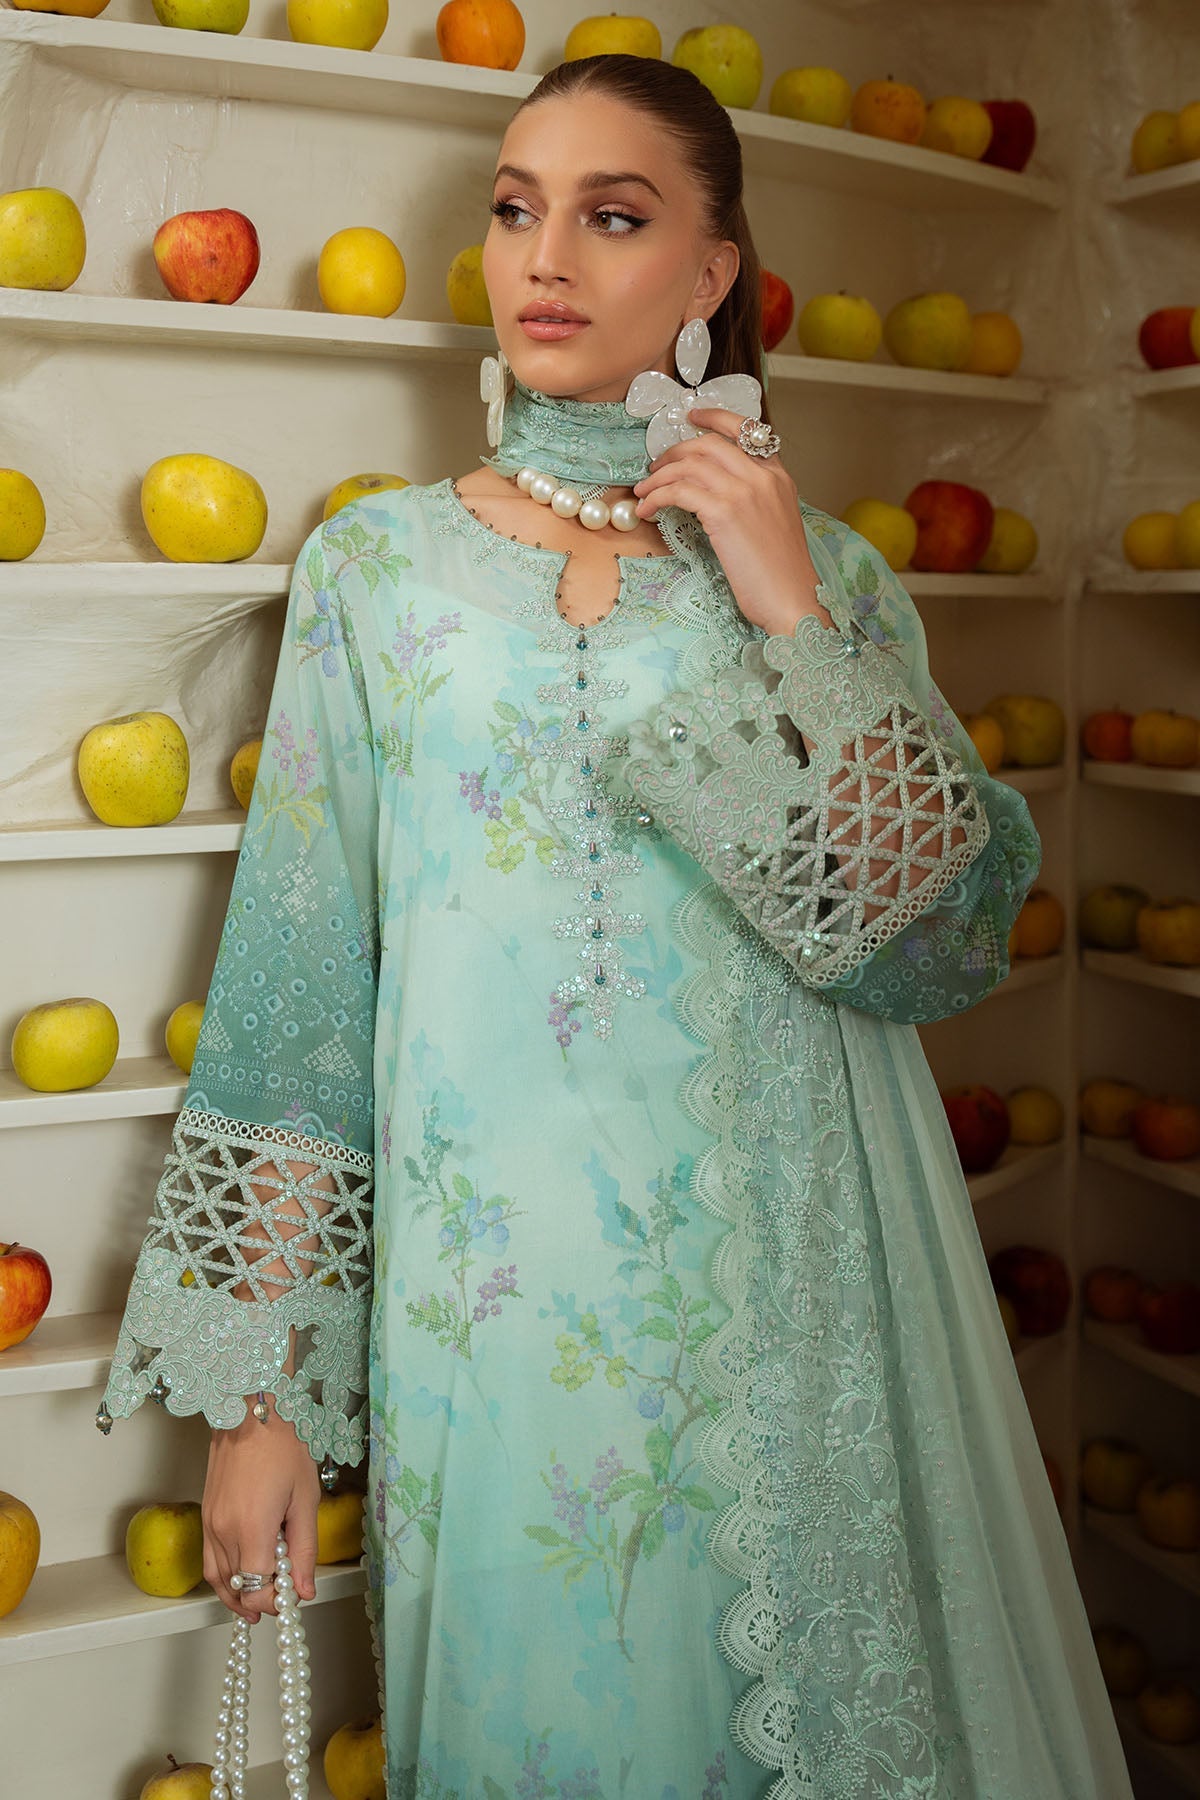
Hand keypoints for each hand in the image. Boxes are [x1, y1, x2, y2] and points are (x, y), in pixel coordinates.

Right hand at [202, 1400, 319, 1622]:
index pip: (258, 1588)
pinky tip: (241, 1578)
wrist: (250, 1412)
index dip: (277, 1600)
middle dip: (262, 1597)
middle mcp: (222, 1531)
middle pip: (238, 1586)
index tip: (294, 1595)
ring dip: (239, 1594)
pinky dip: (224, 1577)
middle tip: (284, 1596)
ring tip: (259, 1604)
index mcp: (250, 1528)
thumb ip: (304, 1550)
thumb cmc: (283, 1447)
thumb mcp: (305, 1498)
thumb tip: (303, 1591)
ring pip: (219, 1578)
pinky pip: (210, 1561)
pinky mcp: (205, 1516)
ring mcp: (209, 1524)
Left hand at [631, 406, 830, 638]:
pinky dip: (657, 498)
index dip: (715, 417)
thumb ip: (753, 499)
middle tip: (655, 468)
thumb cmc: (781, 573)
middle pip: (708, 444)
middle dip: (673, 452)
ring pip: (689, 465)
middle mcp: (763, 477)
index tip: (692, 416)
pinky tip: (648, 511)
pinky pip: (680, 491)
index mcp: (778, 476)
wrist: (793, 599)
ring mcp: (744, 492)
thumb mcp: (774, 523)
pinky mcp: (725, 513)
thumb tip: (713, 494)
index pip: (745, 429)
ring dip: (658, 477)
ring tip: (644, 492)